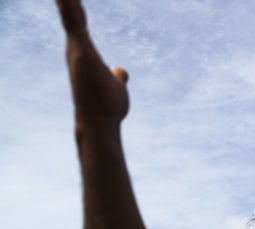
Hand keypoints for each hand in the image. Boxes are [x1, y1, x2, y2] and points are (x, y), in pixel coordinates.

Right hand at [56, 0, 128, 125]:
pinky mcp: (81, 52)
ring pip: (69, 14)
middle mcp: (75, 48)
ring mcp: (76, 50)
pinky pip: (73, 21)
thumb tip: (120, 72)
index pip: (78, 23)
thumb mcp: (117, 85)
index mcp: (83, 52)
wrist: (100, 124)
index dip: (74, 7)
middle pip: (70, 14)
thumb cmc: (107, 108)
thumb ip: (117, 75)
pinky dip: (67, 5)